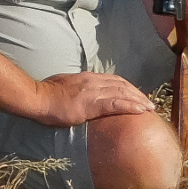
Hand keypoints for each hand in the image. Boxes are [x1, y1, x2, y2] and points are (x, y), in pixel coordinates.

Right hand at [26, 71, 155, 126]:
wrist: (37, 98)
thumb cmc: (46, 94)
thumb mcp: (65, 85)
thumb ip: (77, 87)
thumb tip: (82, 93)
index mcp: (87, 77)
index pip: (114, 80)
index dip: (128, 87)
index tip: (137, 95)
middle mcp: (93, 81)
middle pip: (122, 85)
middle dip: (138, 94)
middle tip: (149, 103)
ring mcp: (93, 92)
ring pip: (123, 93)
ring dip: (139, 100)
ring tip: (150, 108)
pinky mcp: (91, 105)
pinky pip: (116, 104)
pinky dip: (131, 107)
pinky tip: (141, 111)